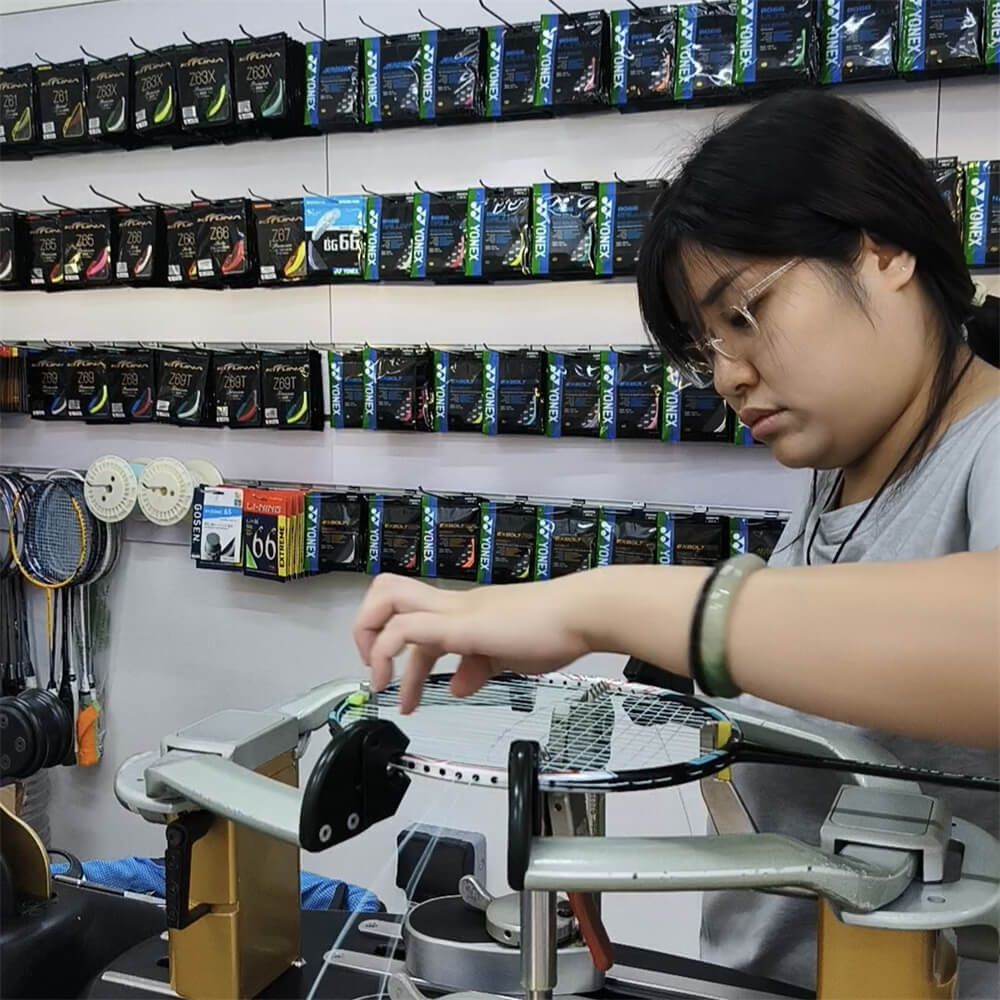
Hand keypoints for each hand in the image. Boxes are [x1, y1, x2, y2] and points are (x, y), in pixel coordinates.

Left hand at [352, 574, 593, 712]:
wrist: (581, 613)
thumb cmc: (557, 630)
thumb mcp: (511, 656)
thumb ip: (482, 668)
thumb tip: (460, 687)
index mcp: (464, 611)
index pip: (414, 617)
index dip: (395, 648)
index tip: (400, 682)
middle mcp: (453, 605)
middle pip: (386, 589)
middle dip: (367, 628)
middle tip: (377, 671)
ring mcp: (455, 611)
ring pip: (388, 599)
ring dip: (372, 642)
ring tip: (382, 685)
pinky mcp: (461, 625)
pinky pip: (408, 629)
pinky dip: (392, 653)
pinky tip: (405, 687)